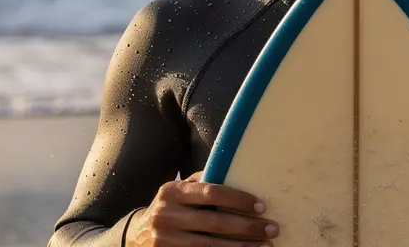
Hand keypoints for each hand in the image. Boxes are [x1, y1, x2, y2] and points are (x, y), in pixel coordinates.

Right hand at [127, 171, 279, 246]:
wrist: (136, 236)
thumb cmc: (170, 208)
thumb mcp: (179, 191)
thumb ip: (202, 181)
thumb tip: (236, 170)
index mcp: (172, 192)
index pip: (211, 192)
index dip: (238, 199)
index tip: (261, 206)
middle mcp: (166, 215)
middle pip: (214, 223)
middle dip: (247, 227)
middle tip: (272, 228)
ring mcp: (165, 240)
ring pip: (211, 246)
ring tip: (265, 246)